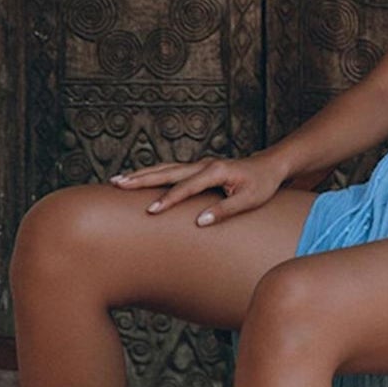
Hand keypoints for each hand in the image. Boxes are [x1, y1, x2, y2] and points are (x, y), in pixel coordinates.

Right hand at [109, 152, 286, 225]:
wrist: (269, 166)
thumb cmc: (261, 184)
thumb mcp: (249, 200)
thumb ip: (225, 210)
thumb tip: (200, 222)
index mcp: (215, 171)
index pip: (186, 187)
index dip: (168, 200)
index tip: (151, 211)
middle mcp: (203, 164)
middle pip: (167, 171)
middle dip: (141, 179)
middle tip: (117, 184)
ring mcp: (199, 164)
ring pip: (165, 168)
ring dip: (141, 174)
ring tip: (118, 180)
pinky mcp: (197, 168)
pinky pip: (170, 170)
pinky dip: (152, 173)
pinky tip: (138, 179)